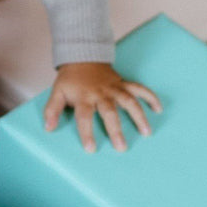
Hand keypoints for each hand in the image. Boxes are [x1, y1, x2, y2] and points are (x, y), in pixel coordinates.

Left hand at [43, 61, 161, 152]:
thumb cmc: (70, 80)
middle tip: (122, 147)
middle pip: (109, 112)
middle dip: (116, 129)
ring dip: (139, 116)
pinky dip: (150, 97)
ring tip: (147, 132)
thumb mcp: (57, 93)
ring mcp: (114, 88)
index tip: (91, 149)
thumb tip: (48, 128)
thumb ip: (52, 110)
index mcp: (83, 97)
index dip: (87, 132)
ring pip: (129, 101)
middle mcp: (101, 93)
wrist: (82, 57)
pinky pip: (140, 89)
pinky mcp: (124, 83)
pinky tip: (158, 109)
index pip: (84, 116)